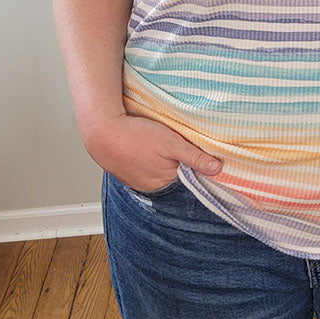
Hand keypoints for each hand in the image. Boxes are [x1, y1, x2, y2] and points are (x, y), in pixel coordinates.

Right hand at [80, 112, 222, 191]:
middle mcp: (151, 186)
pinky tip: (147, 148)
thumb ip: (194, 157)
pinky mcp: (127, 172)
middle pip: (174, 175)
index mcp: (164, 182)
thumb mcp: (171, 143)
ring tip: (158, 145)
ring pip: (159, 171)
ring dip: (163, 160)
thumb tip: (217, 169)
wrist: (102, 132)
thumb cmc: (136, 136)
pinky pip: (145, 168)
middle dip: (179, 162)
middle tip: (176, 143)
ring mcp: (137, 180)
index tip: (200, 154)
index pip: (189, 178)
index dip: (195, 166)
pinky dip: (149, 159)